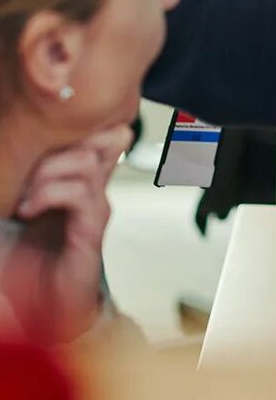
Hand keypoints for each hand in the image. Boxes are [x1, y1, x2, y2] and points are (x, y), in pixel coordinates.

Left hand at [1, 125, 131, 342]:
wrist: (40, 312)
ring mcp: (96, 203)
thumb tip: (0, 157)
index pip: (100, 130)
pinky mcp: (93, 226)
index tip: (37, 132)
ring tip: (23, 195)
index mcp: (78, 176)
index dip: (78, 122)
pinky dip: (49, 194)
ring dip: (47, 170)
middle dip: (63, 139)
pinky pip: (80, 192)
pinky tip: (28, 210)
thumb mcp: (14, 212)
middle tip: (28, 161)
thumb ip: (12, 183)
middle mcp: (94, 184)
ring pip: (85, 159)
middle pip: (108, 134)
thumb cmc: (26, 264)